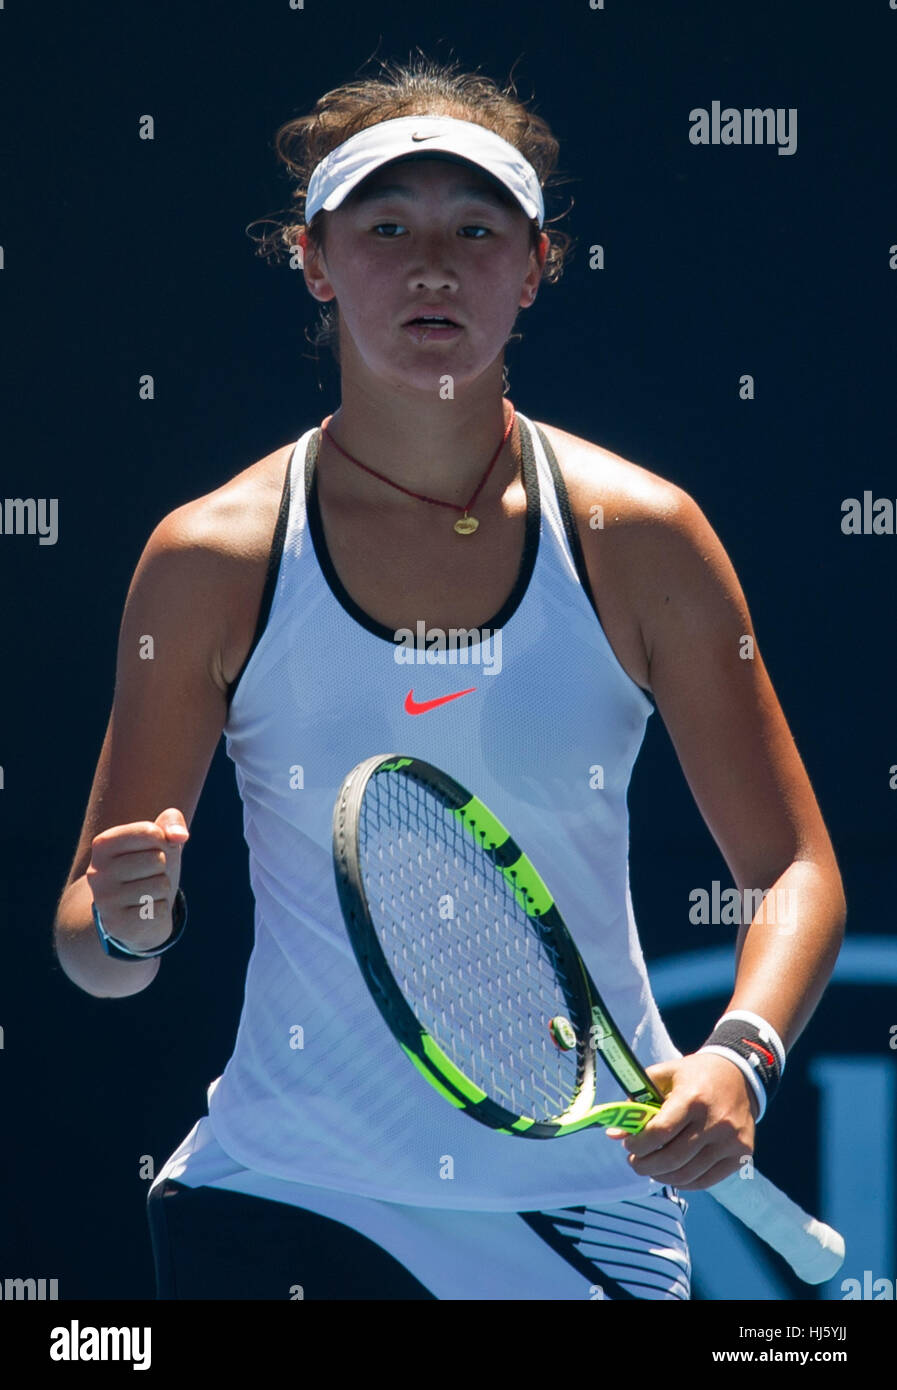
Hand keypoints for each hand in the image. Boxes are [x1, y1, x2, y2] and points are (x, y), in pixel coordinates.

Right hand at [86, 808, 188, 952]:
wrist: (133, 913)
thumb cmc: (148, 868)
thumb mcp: (160, 839)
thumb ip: (171, 822)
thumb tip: (180, 835)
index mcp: (103, 844)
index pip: (151, 832)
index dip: (162, 842)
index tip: (151, 851)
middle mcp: (96, 872)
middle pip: (158, 859)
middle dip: (162, 868)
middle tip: (147, 876)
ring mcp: (105, 900)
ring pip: (160, 885)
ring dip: (162, 890)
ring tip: (146, 894)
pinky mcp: (117, 925)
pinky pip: (159, 910)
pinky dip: (160, 910)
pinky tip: (144, 911)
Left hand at [604, 1052, 757, 1189]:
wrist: (739, 1074)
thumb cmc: (695, 1074)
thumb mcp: (664, 1076)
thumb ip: (638, 1102)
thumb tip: (614, 1134)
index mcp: (693, 1098)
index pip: (659, 1132)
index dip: (638, 1144)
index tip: (628, 1144)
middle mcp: (715, 1121)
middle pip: (672, 1158)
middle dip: (645, 1165)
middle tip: (634, 1161)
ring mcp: (731, 1141)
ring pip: (687, 1174)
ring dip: (662, 1176)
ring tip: (651, 1168)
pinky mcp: (742, 1154)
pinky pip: (706, 1180)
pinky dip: (684, 1182)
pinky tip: (672, 1173)